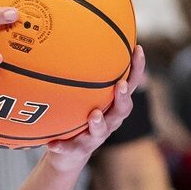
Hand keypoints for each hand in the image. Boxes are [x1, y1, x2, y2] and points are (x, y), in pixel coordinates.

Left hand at [45, 45, 146, 171]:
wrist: (66, 154)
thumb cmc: (76, 117)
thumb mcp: (80, 95)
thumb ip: (81, 73)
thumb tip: (72, 35)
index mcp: (112, 105)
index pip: (130, 84)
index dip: (137, 69)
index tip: (138, 49)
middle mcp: (109, 121)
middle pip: (123, 109)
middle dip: (123, 97)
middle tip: (121, 85)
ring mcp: (94, 137)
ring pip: (102, 131)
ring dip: (99, 123)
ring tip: (94, 115)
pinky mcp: (77, 150)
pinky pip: (69, 148)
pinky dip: (62, 146)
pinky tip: (52, 143)